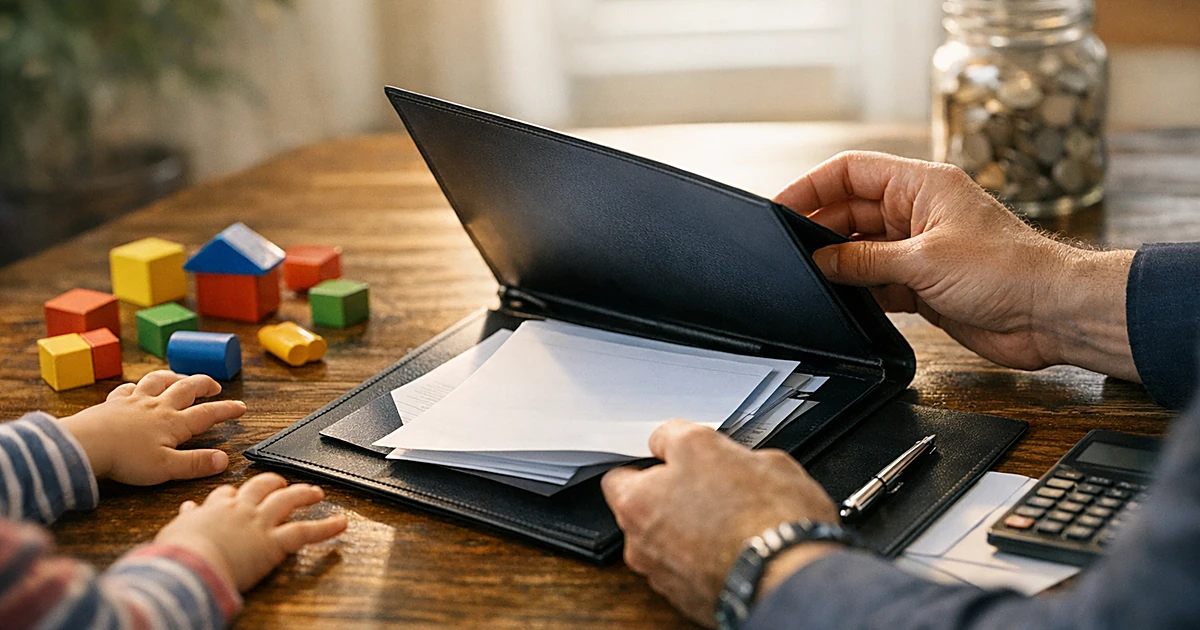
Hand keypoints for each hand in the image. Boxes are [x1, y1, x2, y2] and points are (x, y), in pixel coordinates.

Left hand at [59, 370, 245, 484]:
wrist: (86, 444)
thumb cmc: (125, 459)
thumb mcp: (166, 468)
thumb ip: (196, 464)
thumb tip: (224, 460)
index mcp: (174, 423)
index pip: (207, 414)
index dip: (227, 410)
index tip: (240, 407)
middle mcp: (158, 406)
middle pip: (186, 388)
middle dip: (204, 384)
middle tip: (215, 385)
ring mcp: (134, 401)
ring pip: (159, 381)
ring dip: (173, 377)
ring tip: (181, 377)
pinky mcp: (113, 403)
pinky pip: (128, 388)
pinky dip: (136, 386)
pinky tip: (137, 388)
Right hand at [155, 472, 347, 591]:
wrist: (190, 565)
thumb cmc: (179, 554)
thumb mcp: (175, 531)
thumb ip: (186, 519)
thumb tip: (187, 509)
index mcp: (215, 509)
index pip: (228, 493)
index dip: (237, 493)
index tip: (239, 494)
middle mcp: (241, 510)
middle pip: (261, 487)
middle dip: (274, 482)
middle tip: (283, 483)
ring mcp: (259, 522)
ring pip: (287, 500)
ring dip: (304, 494)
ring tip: (316, 492)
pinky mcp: (273, 541)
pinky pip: (305, 531)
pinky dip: (326, 527)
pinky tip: (341, 523)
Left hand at [601, 421, 841, 626]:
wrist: (791, 575)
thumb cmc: (763, 513)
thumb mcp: (716, 443)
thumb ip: (689, 444)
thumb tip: (687, 445)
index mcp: (637, 500)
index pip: (621, 474)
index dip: (654, 463)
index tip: (678, 457)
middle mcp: (641, 540)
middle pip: (646, 509)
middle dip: (675, 496)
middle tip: (714, 484)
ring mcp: (664, 574)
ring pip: (669, 541)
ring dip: (690, 529)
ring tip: (734, 517)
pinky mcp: (688, 600)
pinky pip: (691, 569)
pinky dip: (706, 558)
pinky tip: (738, 545)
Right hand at [773, 151, 1136, 379]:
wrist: (1051, 314)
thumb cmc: (1009, 270)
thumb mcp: (922, 261)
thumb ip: (864, 259)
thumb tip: (822, 260)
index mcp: (921, 185)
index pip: (851, 172)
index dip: (812, 186)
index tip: (780, 206)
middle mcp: (918, 212)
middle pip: (851, 211)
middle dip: (820, 230)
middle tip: (790, 253)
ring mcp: (919, 249)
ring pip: (861, 249)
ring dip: (839, 264)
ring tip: (812, 278)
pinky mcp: (923, 284)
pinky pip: (876, 282)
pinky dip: (858, 291)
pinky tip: (842, 300)